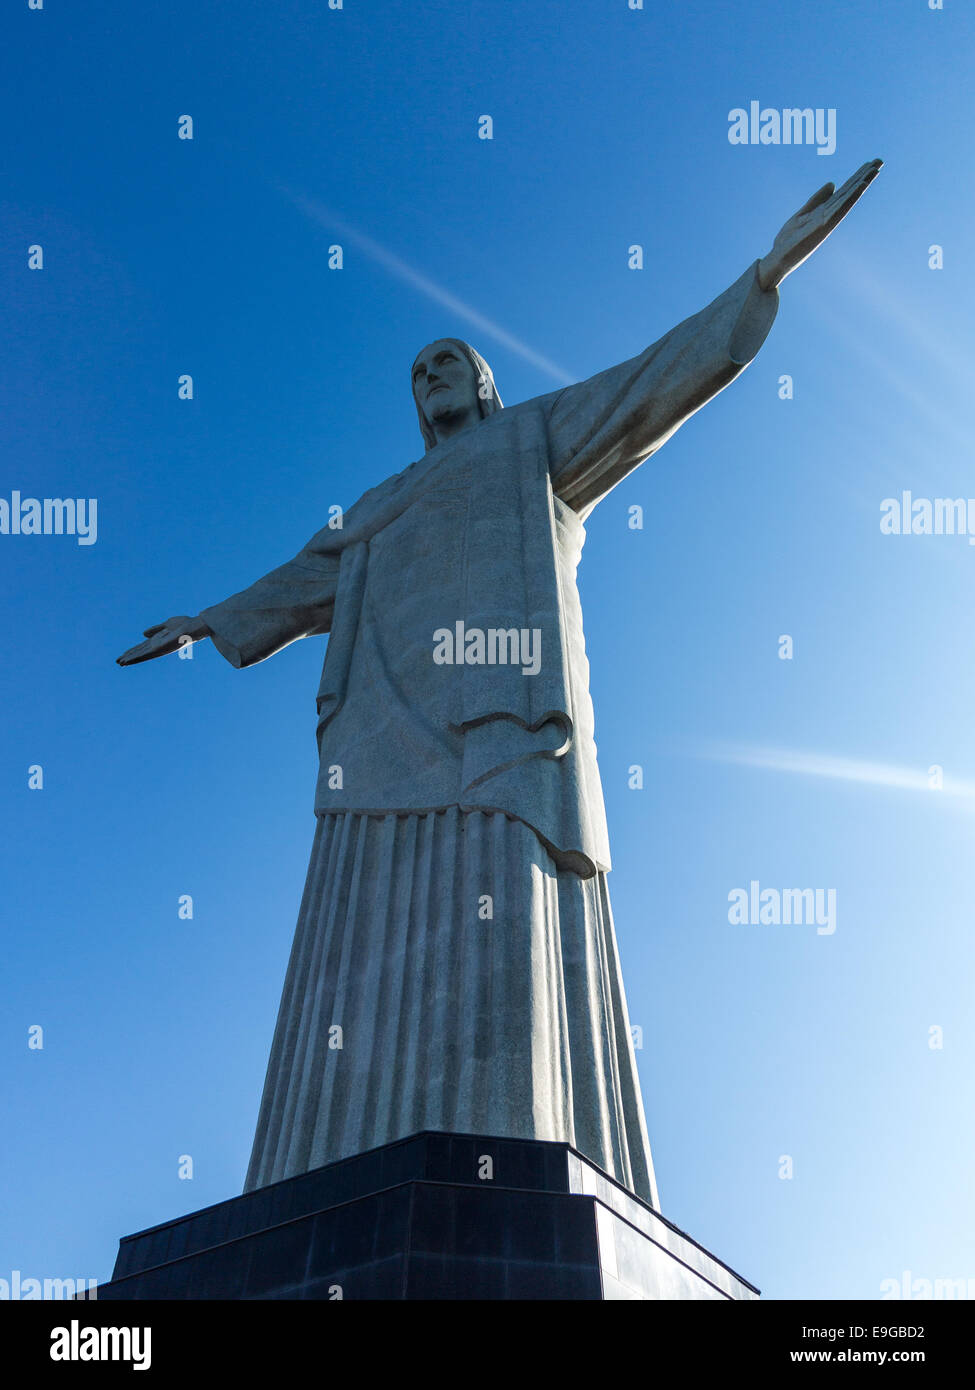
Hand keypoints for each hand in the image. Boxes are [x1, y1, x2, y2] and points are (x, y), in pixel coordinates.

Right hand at [116, 615, 209, 665]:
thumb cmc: (185, 624)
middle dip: (130, 657)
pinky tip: (130, 659)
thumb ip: (156, 629)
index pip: (143, 647)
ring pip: (142, 655)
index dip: (133, 651)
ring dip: (131, 659)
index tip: (123, 655)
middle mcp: (159, 646)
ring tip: (120, 663)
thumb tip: (143, 634)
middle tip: (118, 662)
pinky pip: (147, 654)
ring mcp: (160, 648)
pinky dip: (137, 657)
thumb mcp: (167, 625)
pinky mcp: (161, 648)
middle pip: (141, 652)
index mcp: (159, 640)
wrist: (195, 625)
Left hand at [758, 158, 882, 290]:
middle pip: (849, 192)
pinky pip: (838, 210)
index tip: (870, 163)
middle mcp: (829, 216)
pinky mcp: (821, 228)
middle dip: (864, 177)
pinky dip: (849, 198)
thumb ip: (817, 200)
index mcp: (825, 212)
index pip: (844, 191)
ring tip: (875, 169)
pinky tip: (859, 187)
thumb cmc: (789, 241)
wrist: (776, 259)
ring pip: (847, 199)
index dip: (856, 177)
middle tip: (880, 160)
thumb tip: (833, 184)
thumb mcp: (802, 214)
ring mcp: (826, 222)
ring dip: (861, 184)